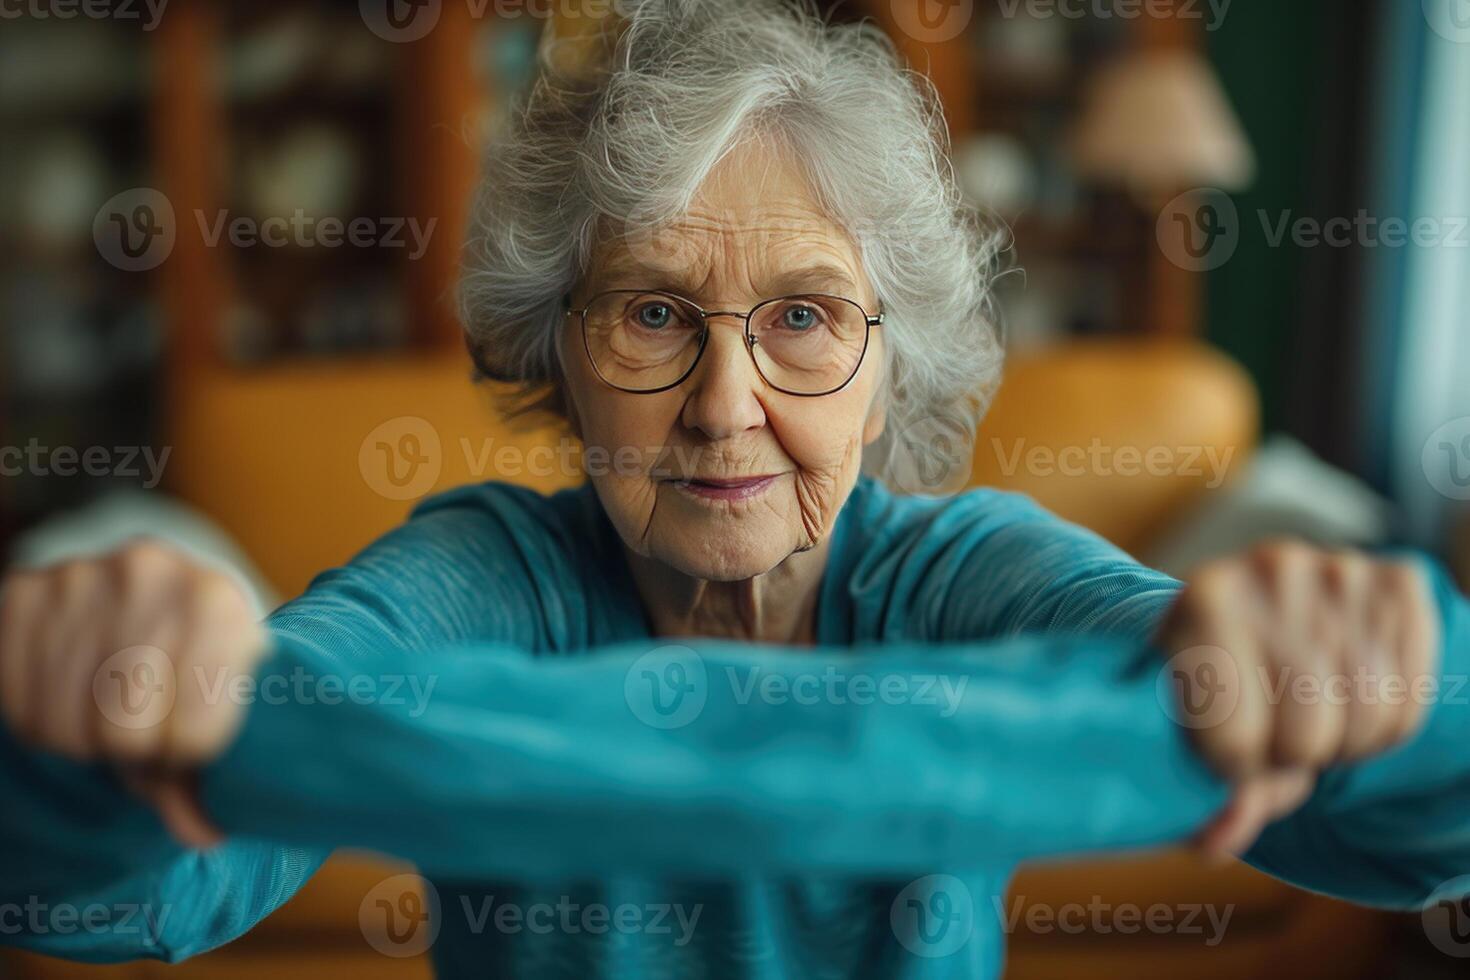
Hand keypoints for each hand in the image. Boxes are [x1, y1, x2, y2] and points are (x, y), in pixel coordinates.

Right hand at [0, 540, 267, 847]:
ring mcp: (80, 576)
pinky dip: (39, 718)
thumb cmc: (203, 664)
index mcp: (217, 599)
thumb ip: (208, 773)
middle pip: (123, 733)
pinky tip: (73, 696)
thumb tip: (202, 834)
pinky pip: (17, 703)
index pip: (193, 737)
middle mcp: (150, 572)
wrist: (161, 603)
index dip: (186, 764)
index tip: (189, 750)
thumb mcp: (225, 703)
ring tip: (109, 715)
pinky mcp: (22, 593)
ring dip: (83, 743)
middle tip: (144, 739)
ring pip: (63, 726)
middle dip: (133, 756)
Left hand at [1157, 540, 1440, 859]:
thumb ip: (1206, 795)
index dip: (1233, 770)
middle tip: (1274, 735)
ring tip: (1312, 718)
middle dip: (1291, 758)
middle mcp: (1271, 571)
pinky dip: (1387, 722)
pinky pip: (1414, 695)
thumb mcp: (1194, 727)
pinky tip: (1349, 698)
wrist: (1258, 609)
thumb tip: (1218, 843)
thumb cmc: (1218, 681)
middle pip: (1307, 734)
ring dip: (1344, 743)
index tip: (1225, 755)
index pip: (1232, 738)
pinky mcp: (1399, 581)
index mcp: (1203, 600)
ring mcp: (1339, 570)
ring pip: (1369, 719)